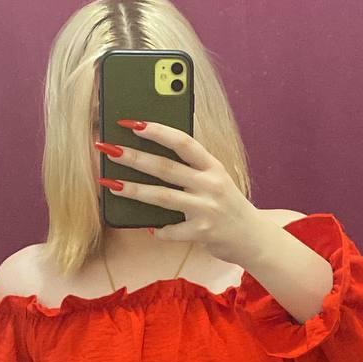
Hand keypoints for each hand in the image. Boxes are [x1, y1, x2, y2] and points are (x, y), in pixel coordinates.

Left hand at [95, 119, 265, 264]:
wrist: (253, 238)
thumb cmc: (227, 205)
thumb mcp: (216, 179)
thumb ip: (192, 168)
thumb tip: (153, 154)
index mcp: (212, 166)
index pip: (183, 142)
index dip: (158, 131)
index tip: (133, 123)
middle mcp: (210, 184)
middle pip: (166, 168)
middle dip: (134, 157)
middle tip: (109, 149)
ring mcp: (207, 209)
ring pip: (163, 197)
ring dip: (134, 190)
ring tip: (111, 184)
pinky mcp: (203, 233)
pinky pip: (172, 231)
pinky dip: (159, 230)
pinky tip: (148, 228)